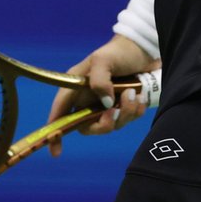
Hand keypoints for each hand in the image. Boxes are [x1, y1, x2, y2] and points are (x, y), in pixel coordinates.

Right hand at [46, 35, 161, 157]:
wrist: (144, 49)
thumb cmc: (118, 52)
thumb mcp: (103, 60)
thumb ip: (99, 80)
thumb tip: (105, 105)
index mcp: (76, 87)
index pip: (61, 112)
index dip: (56, 132)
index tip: (56, 151)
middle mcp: (89, 99)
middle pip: (88, 126)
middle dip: (104, 123)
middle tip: (117, 112)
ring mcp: (107, 105)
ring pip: (111, 124)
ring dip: (125, 113)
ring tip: (135, 94)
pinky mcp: (124, 107)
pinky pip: (128, 120)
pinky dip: (136, 112)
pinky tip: (141, 97)